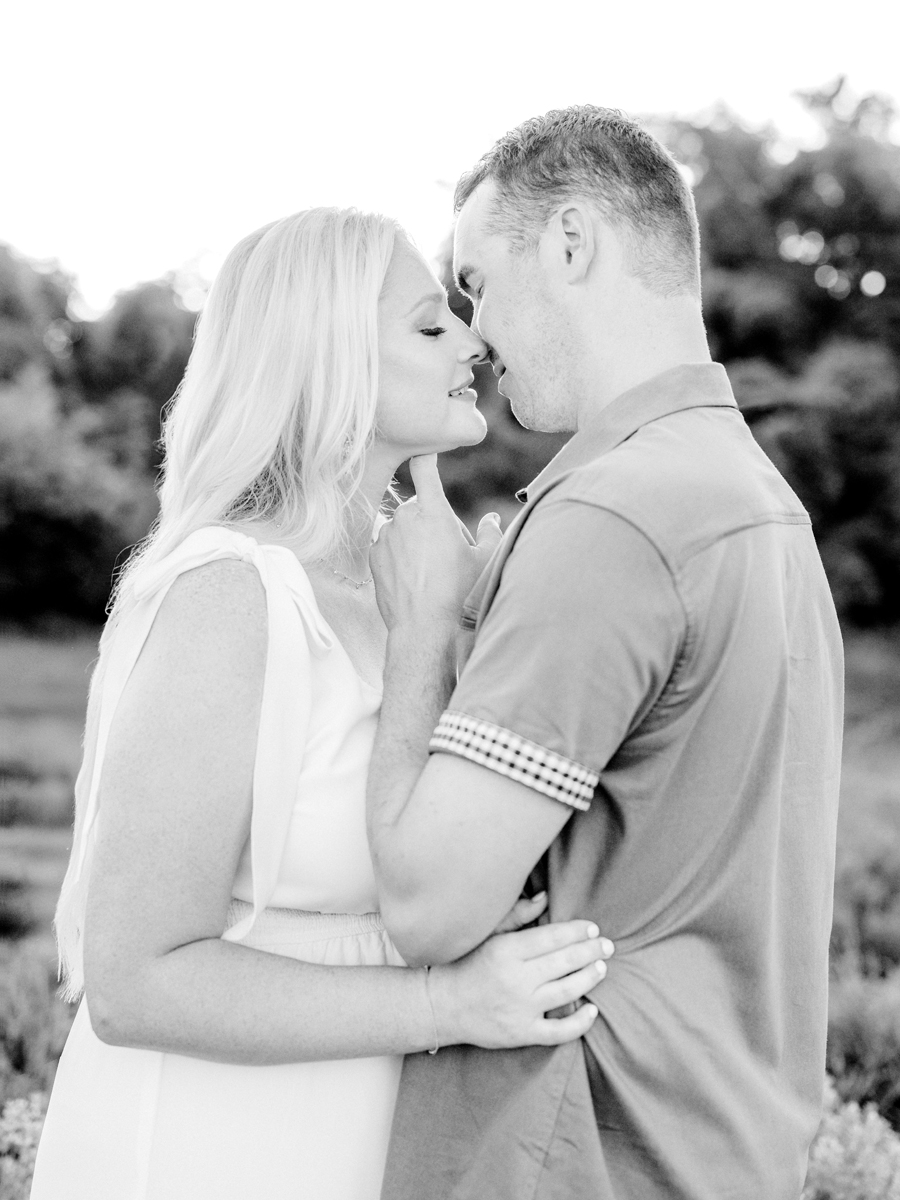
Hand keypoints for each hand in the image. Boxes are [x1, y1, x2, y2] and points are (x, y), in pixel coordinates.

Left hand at [371, 455, 501, 631]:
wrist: (422, 625)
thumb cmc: (458, 592)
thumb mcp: (484, 561)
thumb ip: (491, 533)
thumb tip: (493, 519)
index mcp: (434, 512)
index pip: (426, 470)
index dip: (425, 458)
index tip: (424, 451)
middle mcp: (406, 517)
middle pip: (420, 508)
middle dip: (433, 523)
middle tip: (448, 553)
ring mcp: (386, 535)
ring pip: (404, 528)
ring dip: (415, 539)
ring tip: (430, 570)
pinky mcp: (374, 554)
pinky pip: (389, 545)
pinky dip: (399, 554)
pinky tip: (413, 576)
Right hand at [427, 906, 614, 1049]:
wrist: (442, 1005)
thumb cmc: (466, 963)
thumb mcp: (487, 934)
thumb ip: (517, 915)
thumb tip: (545, 897)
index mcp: (506, 950)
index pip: (553, 937)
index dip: (577, 931)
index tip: (592, 928)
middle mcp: (516, 979)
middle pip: (565, 961)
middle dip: (591, 951)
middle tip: (607, 945)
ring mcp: (521, 1009)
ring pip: (568, 991)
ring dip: (590, 977)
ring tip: (601, 967)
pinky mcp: (522, 1033)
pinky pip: (559, 1032)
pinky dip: (580, 1023)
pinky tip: (593, 1010)